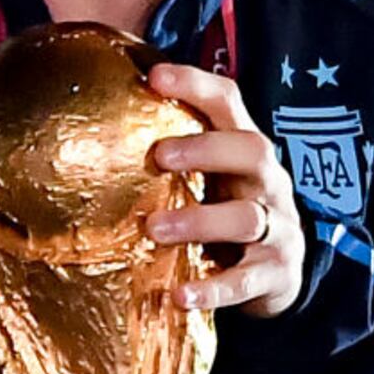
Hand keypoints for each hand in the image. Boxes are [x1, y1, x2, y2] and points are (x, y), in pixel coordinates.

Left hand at [146, 62, 304, 318]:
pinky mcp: (275, 272)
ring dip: (199, 221)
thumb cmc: (225, 212)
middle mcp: (267, 182)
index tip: (155, 76)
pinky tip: (180, 296)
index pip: (229, 104)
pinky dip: (214, 289)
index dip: (196, 85)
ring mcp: (277, 227)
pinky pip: (246, 281)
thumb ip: (173, 156)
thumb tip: (96, 125)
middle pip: (252, 151)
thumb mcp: (208, 178)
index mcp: (245, 150)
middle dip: (206, 149)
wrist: (276, 274)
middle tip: (159, 155)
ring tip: (153, 230)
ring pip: (246, 217)